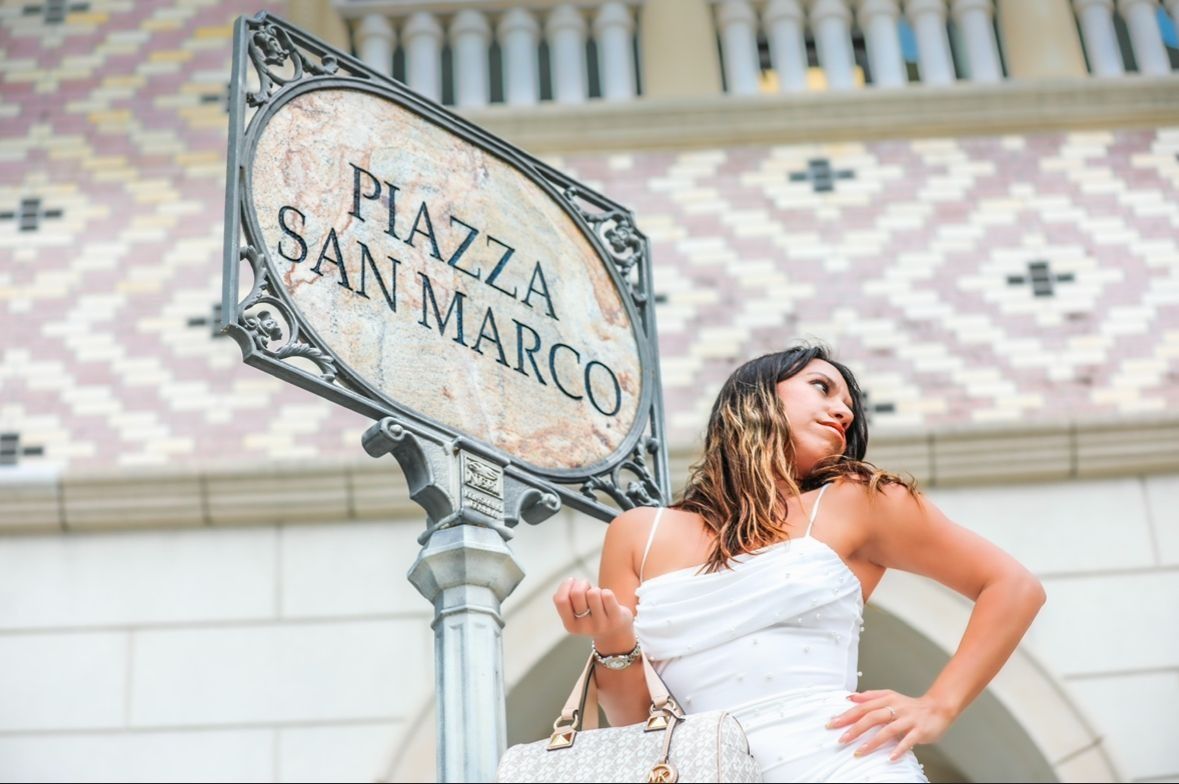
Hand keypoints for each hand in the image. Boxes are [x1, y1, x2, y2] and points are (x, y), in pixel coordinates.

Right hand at [552, 578, 633, 645]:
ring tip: (598, 596)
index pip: (561, 601)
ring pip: (593, 593)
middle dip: (582, 584)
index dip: (565, 585)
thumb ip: (566, 599)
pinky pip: (607, 595)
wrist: (615, 632)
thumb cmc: (590, 615)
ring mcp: (601, 624)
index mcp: (570, 626)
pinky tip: (608, 601)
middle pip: (577, 593)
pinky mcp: (615, 619)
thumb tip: (569, 582)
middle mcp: (584, 628)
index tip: (572, 581)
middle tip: (587, 588)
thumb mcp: (574, 612)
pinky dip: (607, 592)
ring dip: (596, 589)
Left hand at [825, 690, 953, 761]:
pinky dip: (899, 749)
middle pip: (872, 717)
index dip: (847, 715)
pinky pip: (908, 740)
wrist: (937, 707)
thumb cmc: (910, 705)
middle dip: (855, 728)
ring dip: (872, 742)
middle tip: (842, 739)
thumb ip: (870, 696)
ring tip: (859, 752)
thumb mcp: (889, 696)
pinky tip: (890, 757)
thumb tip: (850, 697)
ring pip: (888, 730)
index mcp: (886, 699)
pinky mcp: (919, 730)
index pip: (863, 707)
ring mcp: (908, 719)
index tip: (833, 723)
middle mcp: (896, 708)